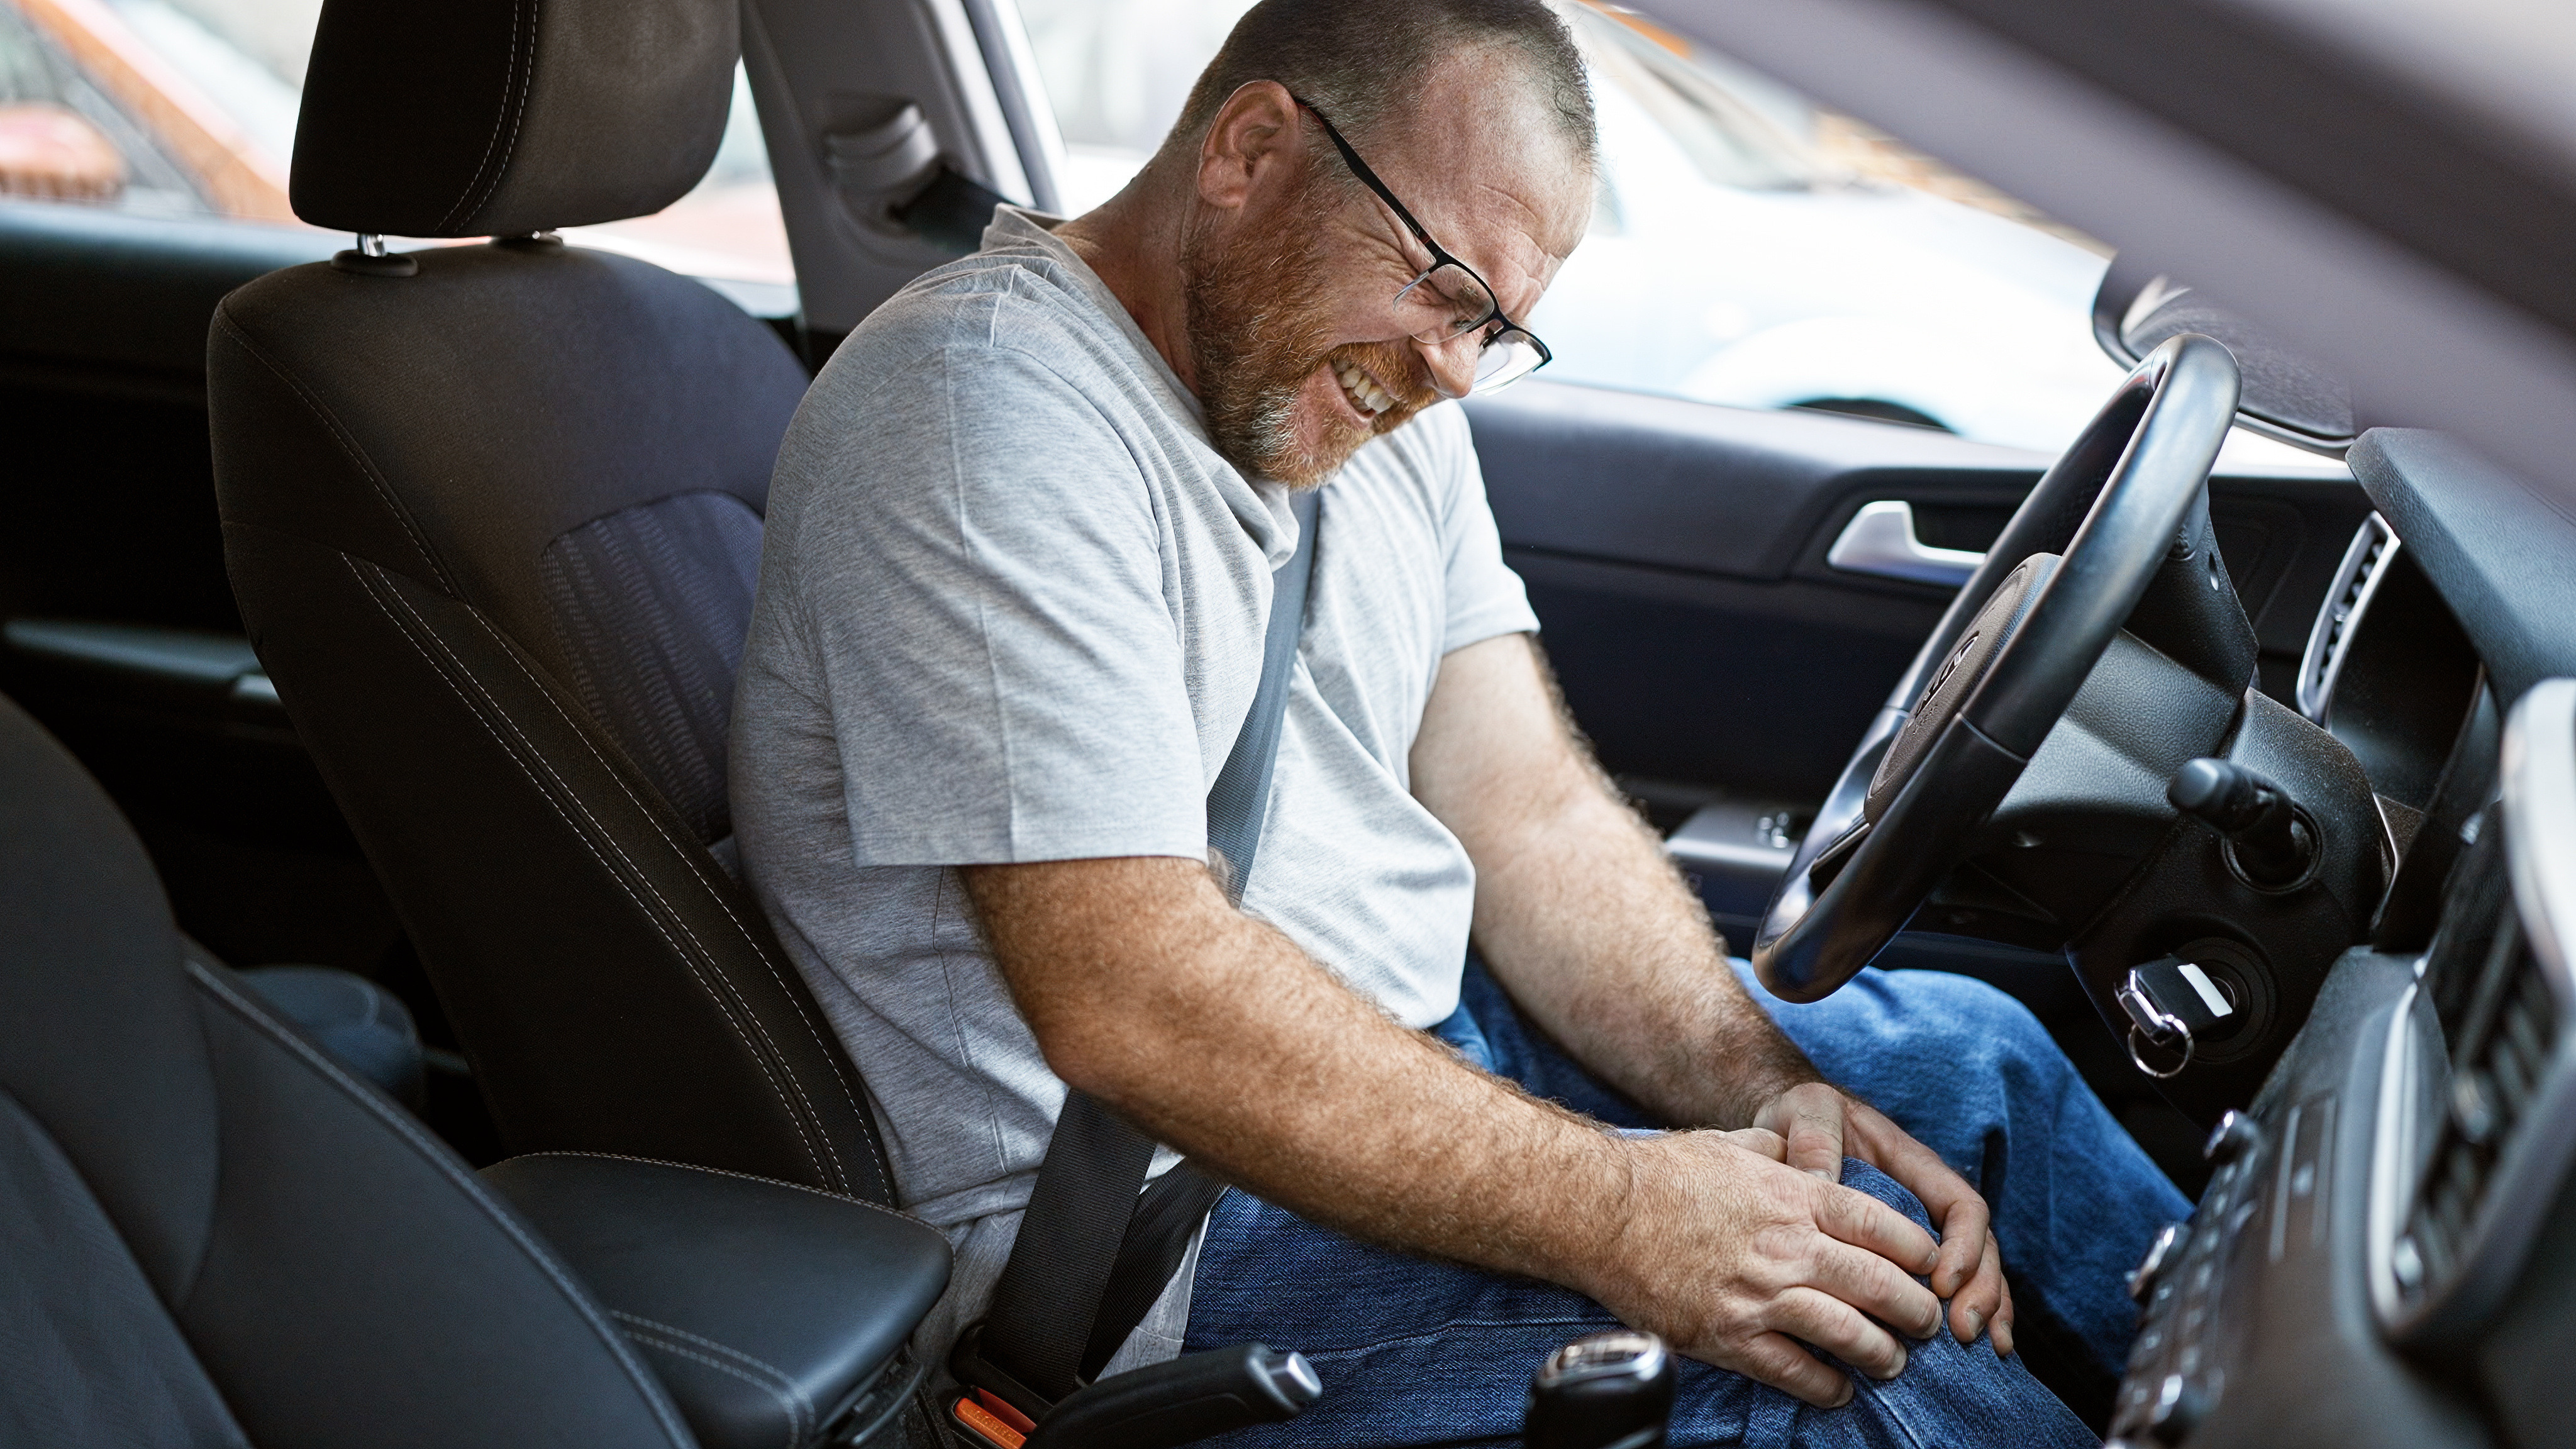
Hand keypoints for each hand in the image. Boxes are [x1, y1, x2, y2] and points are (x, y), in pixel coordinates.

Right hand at [1585, 1130, 1946, 1407]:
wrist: (1597, 1211)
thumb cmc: (1662, 1174)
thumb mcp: (1732, 1145)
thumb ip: (1780, 1154)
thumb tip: (1808, 1158)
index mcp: (1794, 1195)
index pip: (1885, 1228)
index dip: (1922, 1254)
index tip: (1934, 1268)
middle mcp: (1787, 1246)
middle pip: (1881, 1286)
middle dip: (1917, 1311)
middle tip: (1928, 1323)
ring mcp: (1760, 1296)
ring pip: (1849, 1336)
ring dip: (1884, 1354)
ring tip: (1894, 1361)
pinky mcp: (1728, 1337)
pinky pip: (1796, 1373)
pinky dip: (1827, 1388)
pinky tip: (1839, 1390)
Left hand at [1751, 1082, 2014, 1355]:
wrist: (1789, 1126)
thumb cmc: (1801, 1118)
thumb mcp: (1806, 1111)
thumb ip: (1815, 1140)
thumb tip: (1820, 1184)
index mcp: (1914, 1165)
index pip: (1961, 1205)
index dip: (1962, 1246)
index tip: (1940, 1284)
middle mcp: (1928, 1201)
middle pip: (1979, 1247)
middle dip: (1980, 1290)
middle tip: (1963, 1331)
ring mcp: (1922, 1231)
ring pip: (1975, 1272)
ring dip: (1985, 1310)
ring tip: (1983, 1349)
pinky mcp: (1905, 1258)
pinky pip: (1950, 1289)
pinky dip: (1966, 1315)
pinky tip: (1974, 1353)